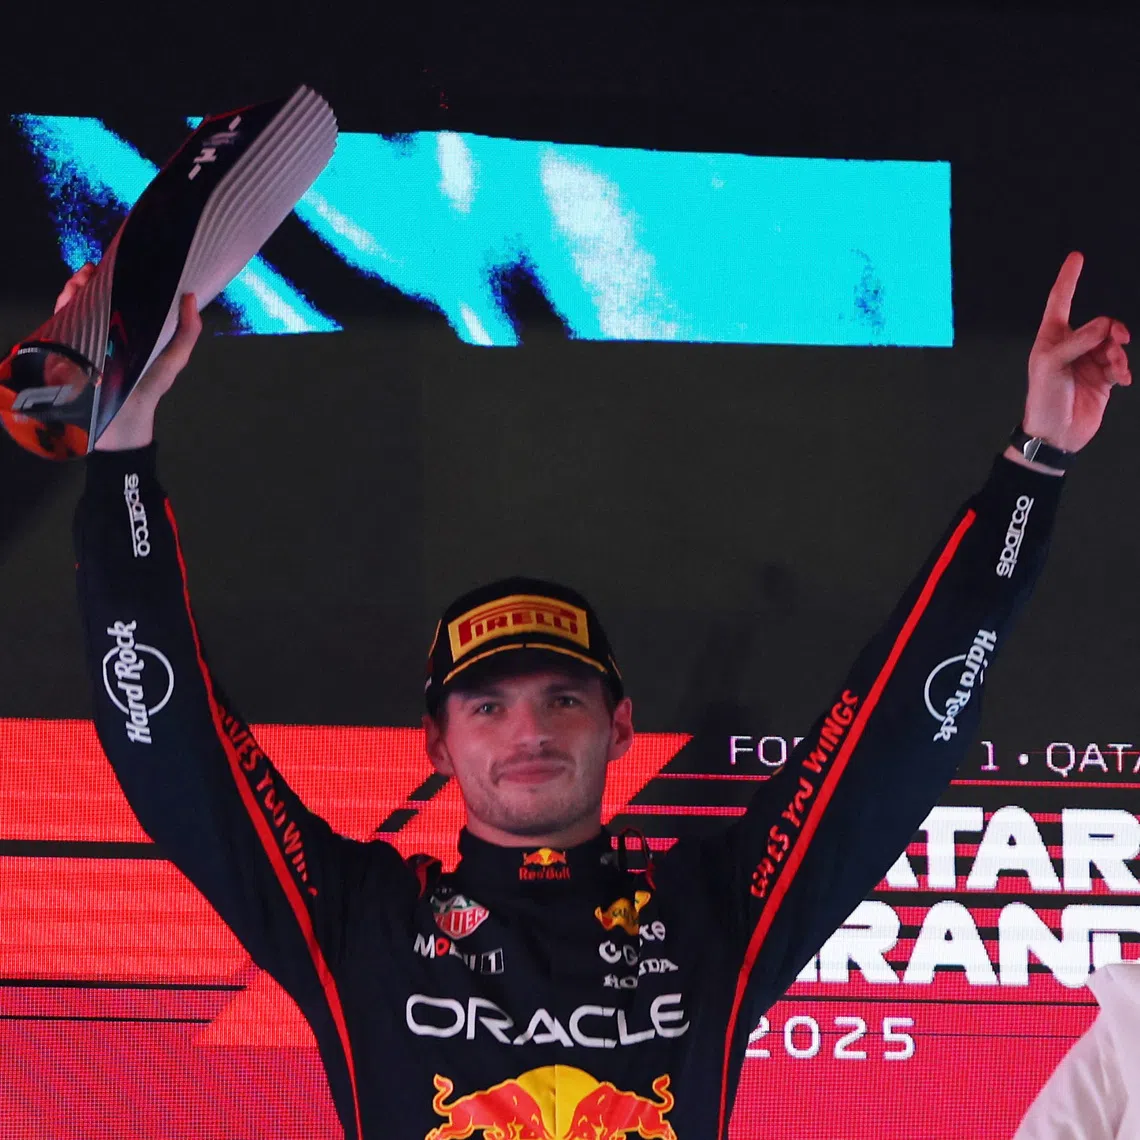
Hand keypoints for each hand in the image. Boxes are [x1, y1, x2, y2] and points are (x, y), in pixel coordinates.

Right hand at [52, 264, 202, 451]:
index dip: (118, 277)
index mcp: (131, 327)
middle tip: (94, 269)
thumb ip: (186, 333)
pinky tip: (70, 295)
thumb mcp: (173, 359)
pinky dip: (64, 304)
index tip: (120, 262)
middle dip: (92, 279)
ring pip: (76, 303)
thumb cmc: (149, 387)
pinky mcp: (69, 348)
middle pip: (95, 295)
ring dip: (76, 286)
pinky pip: (62, 320)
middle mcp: (107, 328)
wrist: (123, 421)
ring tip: (83, 278)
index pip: (121, 295)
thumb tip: (191, 297)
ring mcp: (86, 337)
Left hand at [1023, 252, 1129, 453]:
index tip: (1077, 257)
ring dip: (1118, 352)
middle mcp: (1071, 347)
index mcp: (1051, 339)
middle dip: (1111, 330)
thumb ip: (1077, 342)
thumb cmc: (1044, 400)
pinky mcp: (1103, 378)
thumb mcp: (1051, 366)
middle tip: (1116, 340)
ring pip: (1113, 343)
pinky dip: (1123, 368)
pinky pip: (1119, 363)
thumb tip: (1103, 325)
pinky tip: (1121, 379)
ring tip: (1115, 368)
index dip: (1069, 279)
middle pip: (1100, 324)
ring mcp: (1088, 362)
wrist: (1055, 435)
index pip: (1060, 301)